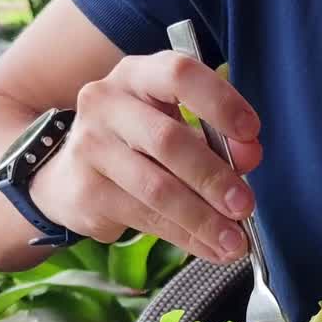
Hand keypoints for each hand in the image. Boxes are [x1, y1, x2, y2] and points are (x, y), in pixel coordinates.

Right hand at [30, 51, 260, 262]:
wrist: (70, 174)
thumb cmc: (138, 143)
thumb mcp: (177, 127)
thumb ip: (216, 138)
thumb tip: (249, 156)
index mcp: (139, 75)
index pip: (180, 75)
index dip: (220, 103)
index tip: (251, 134)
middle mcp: (107, 102)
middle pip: (168, 140)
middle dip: (214, 178)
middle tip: (245, 205)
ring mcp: (90, 146)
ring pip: (157, 188)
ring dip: (203, 219)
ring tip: (234, 241)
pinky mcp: (86, 191)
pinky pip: (146, 218)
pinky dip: (186, 236)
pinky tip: (210, 247)